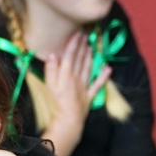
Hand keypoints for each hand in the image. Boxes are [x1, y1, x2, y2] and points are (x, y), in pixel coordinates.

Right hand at [40, 33, 108, 155]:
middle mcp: (76, 78)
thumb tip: (52, 54)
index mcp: (65, 75)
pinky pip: (97, 85)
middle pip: (79, 60)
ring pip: (88, 68)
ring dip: (89, 57)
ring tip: (91, 47)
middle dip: (82, 47)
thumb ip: (51, 70)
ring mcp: (84, 87)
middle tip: (85, 36)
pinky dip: (103, 76)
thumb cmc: (54, 106)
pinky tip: (107, 68)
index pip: (70, 56)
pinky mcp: (89, 97)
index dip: (73, 44)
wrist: (67, 122)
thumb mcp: (48, 88)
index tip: (77, 34)